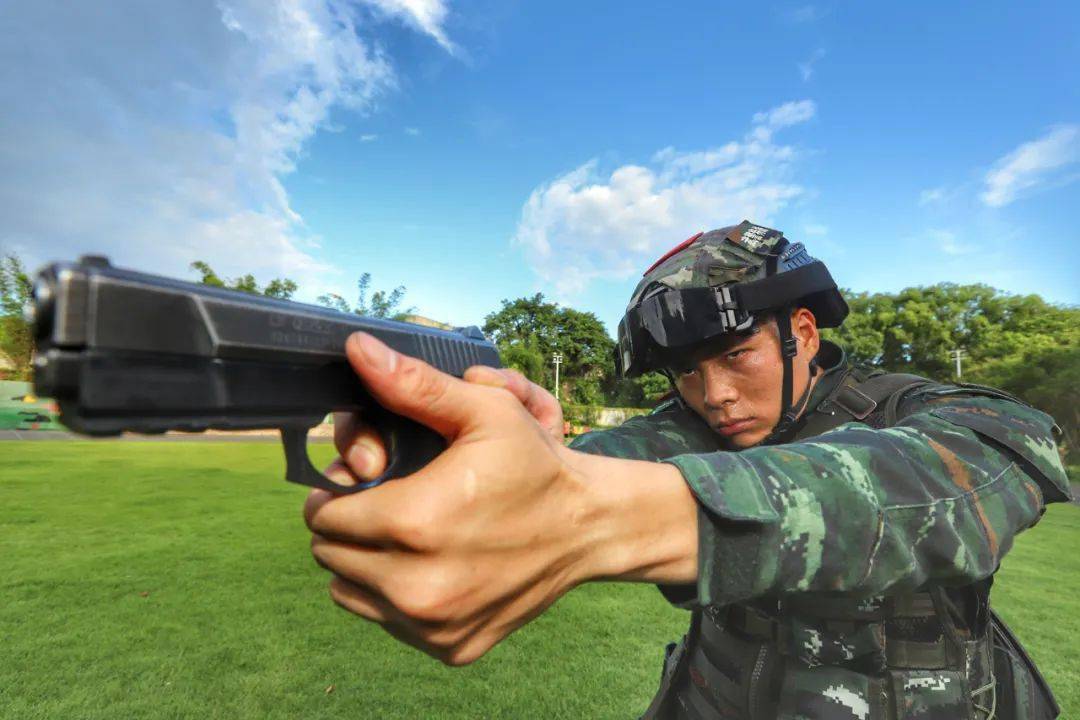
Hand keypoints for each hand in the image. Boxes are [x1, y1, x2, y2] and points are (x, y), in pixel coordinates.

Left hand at [305, 333, 695, 665]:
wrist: (587, 527)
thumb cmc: (533, 464)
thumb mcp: (483, 410)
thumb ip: (412, 384)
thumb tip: (356, 349)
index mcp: (414, 522)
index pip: (323, 517)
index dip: (339, 491)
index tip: (368, 479)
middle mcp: (416, 586)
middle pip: (330, 556)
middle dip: (348, 525)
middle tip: (390, 502)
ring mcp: (432, 625)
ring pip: (349, 592)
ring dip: (364, 563)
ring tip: (407, 534)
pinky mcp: (449, 648)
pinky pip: (386, 622)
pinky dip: (394, 596)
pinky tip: (432, 566)